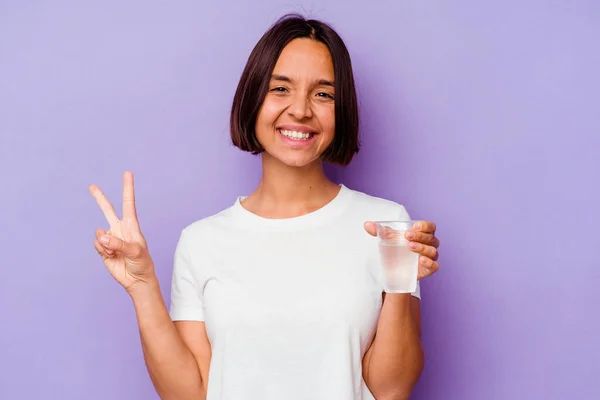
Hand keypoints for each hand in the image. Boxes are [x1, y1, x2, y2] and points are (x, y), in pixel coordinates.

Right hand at [89, 171, 154, 291]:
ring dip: (105, 242)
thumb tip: (101, 236)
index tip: (127, 173)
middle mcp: (120, 229)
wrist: (136, 279)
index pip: (128, 203)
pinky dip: (102, 250)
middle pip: (107, 210)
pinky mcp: (103, 248)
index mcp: (131, 225)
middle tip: (91, 186)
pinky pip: (96, 244)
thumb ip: (118, 243)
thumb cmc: (142, 263)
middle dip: (99, 198)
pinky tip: (111, 256)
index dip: (127, 188)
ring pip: (99, 232)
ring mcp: (110, 238)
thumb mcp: (135, 251)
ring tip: (116, 252)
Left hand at [364, 220, 439, 279]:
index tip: (415, 226)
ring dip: (422, 247)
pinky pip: (434, 265)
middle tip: (406, 236)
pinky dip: (429, 262)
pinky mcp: (429, 269)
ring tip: (410, 246)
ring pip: (432, 251)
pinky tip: (421, 260)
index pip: (430, 227)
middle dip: (419, 236)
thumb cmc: (397, 249)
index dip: (425, 225)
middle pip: (430, 238)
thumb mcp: (388, 239)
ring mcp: (430, 256)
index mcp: (423, 234)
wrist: (395, 269)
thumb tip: (366, 224)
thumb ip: (379, 231)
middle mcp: (430, 244)